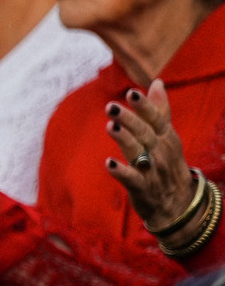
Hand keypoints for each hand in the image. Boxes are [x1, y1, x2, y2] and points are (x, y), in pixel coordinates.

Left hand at [103, 79, 201, 240]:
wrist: (177, 203)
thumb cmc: (167, 164)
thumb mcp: (167, 137)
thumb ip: (159, 111)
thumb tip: (156, 82)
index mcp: (167, 138)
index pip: (157, 118)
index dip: (145, 106)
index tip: (131, 91)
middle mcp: (161, 152)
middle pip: (145, 133)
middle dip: (129, 119)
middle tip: (110, 106)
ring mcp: (152, 171)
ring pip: (138, 152)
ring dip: (124, 140)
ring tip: (110, 126)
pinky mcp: (142, 188)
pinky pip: (131, 179)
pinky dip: (121, 172)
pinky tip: (108, 163)